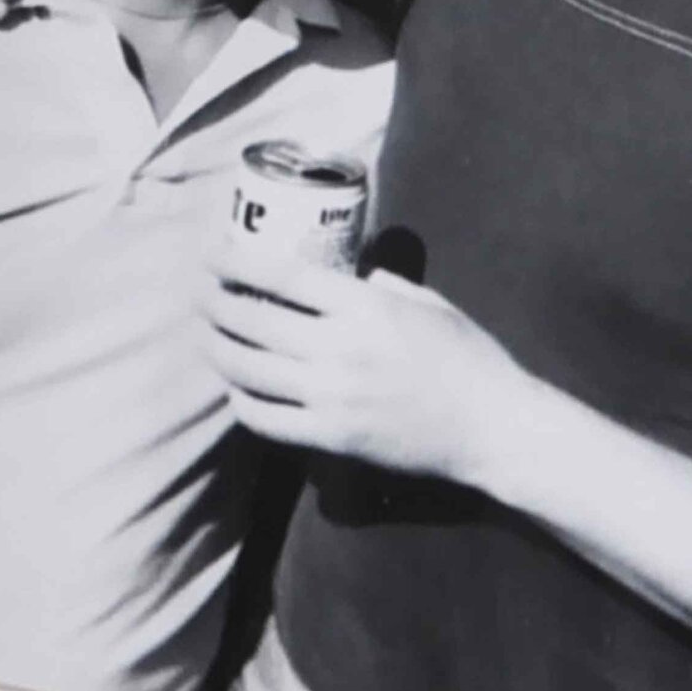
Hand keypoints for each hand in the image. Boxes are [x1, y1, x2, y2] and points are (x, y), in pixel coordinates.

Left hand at [200, 249, 538, 487]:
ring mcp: (332, 398)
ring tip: (206, 332)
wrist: (492, 428)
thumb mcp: (424, 303)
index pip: (282, 275)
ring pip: (248, 370)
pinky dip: (240, 399)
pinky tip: (236, 384)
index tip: (213, 252)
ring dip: (217, 347)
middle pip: (252, 319)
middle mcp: (340, 350)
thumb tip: (333, 272)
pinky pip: (266, 419)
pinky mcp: (332, 439)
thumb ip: (375, 285)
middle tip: (200, 290)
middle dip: (213, 301)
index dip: (236, 261)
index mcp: (365, 307)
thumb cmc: (466, 357)